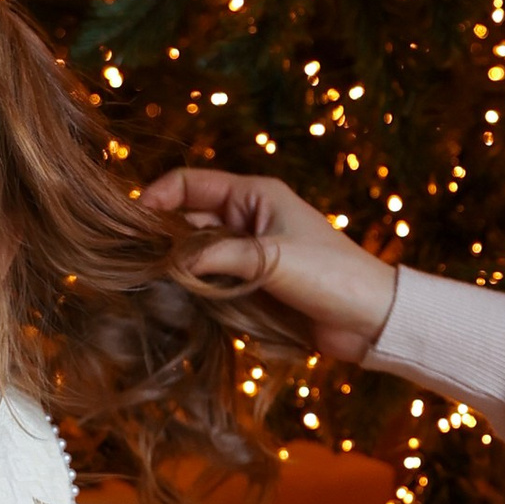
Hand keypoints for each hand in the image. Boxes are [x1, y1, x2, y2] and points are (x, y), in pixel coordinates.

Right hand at [140, 167, 401, 364]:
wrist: (371, 319)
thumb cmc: (331, 276)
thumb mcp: (272, 259)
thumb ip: (218, 256)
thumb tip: (170, 262)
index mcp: (254, 196)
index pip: (190, 184)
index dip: (158, 197)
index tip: (133, 223)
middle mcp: (246, 219)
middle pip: (187, 220)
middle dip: (164, 238)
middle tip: (136, 261)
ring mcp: (248, 253)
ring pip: (195, 254)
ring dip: (179, 267)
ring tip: (154, 283)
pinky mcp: (251, 284)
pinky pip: (211, 281)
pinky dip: (196, 289)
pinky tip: (181, 301)